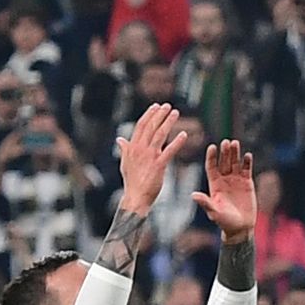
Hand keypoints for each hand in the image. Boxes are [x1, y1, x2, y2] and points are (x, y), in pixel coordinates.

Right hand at [113, 101, 181, 215]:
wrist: (135, 198)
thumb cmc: (131, 182)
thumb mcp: (125, 163)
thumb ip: (124, 149)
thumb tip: (119, 139)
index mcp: (132, 148)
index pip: (141, 126)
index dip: (149, 115)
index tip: (156, 107)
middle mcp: (140, 149)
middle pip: (150, 127)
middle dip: (159, 114)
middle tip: (167, 106)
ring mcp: (149, 157)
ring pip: (159, 135)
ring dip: (168, 122)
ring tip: (175, 113)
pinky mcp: (158, 165)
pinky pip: (169, 151)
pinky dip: (177, 142)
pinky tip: (184, 135)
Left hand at [192, 138, 255, 238]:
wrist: (240, 227)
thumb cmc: (224, 221)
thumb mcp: (214, 212)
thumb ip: (205, 203)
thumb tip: (193, 195)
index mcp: (214, 184)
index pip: (211, 166)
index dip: (211, 157)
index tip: (211, 147)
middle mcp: (224, 179)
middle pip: (223, 161)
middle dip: (224, 152)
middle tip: (225, 142)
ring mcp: (235, 180)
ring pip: (235, 162)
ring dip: (235, 153)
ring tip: (235, 143)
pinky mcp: (247, 182)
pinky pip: (246, 169)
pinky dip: (247, 162)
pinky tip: (247, 155)